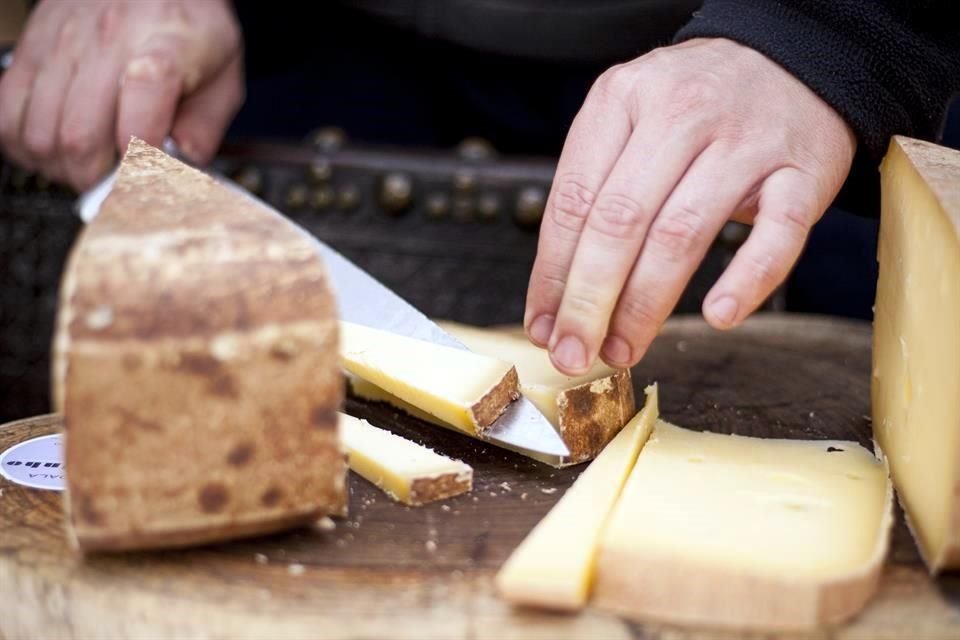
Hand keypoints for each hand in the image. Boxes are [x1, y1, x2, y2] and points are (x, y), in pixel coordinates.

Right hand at [0, 0, 243, 189]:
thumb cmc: (188, 26)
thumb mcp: (223, 74)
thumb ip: (206, 127)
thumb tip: (182, 170)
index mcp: (166, 46)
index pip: (143, 98)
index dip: (142, 152)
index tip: (148, 177)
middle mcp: (108, 43)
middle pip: (79, 136)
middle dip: (97, 178)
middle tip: (117, 184)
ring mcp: (62, 45)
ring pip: (39, 133)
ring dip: (62, 167)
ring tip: (89, 166)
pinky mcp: (31, 49)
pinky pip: (8, 113)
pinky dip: (26, 145)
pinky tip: (56, 147)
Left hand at [524, 38, 855, 374]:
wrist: (790, 62)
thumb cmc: (696, 106)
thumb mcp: (630, 121)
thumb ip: (594, 193)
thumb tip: (557, 294)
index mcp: (623, 100)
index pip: (575, 200)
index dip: (553, 273)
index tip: (543, 324)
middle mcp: (680, 115)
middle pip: (621, 222)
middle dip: (590, 300)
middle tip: (575, 351)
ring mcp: (746, 142)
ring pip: (683, 233)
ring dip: (646, 305)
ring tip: (623, 348)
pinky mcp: (803, 172)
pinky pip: (777, 235)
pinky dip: (748, 279)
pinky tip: (719, 315)